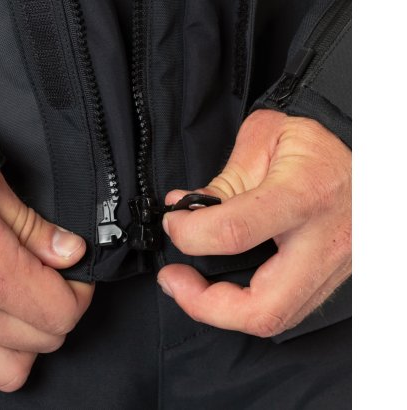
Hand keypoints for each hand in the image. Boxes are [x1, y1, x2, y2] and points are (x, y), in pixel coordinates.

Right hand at [0, 173, 92, 402]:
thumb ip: (35, 229)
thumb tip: (71, 252)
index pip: (63, 313)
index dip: (79, 293)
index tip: (75, 277)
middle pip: (44, 342)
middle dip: (59, 312)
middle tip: (54, 286)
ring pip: (9, 370)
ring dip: (27, 342)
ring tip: (24, 308)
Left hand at [158, 110, 350, 336]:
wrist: (365, 162)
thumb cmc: (317, 146)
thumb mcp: (266, 139)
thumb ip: (223, 180)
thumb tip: (183, 207)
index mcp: (303, 195)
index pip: (234, 231)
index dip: (190, 234)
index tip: (174, 222)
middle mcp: (323, 242)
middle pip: (262, 307)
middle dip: (204, 304)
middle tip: (174, 280)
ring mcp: (331, 269)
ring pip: (273, 319)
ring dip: (220, 311)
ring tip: (191, 287)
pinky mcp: (329, 281)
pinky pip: (283, 312)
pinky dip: (244, 307)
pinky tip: (223, 288)